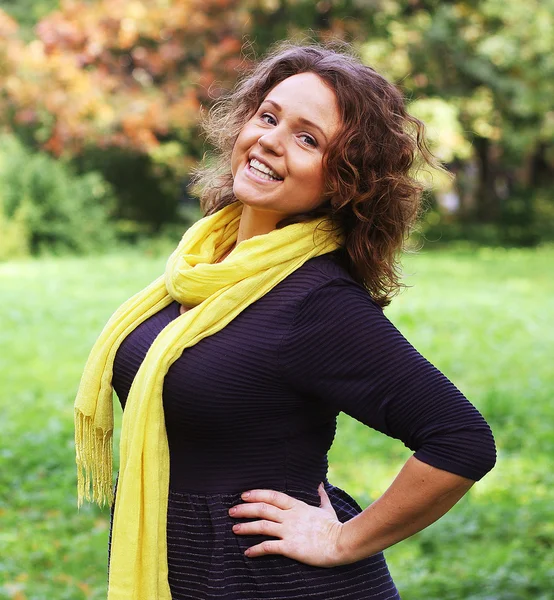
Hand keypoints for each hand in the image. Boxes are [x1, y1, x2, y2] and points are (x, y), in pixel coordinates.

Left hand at [228, 483, 345, 566]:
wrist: (341, 542)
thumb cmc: (334, 526)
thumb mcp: (327, 508)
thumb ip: (321, 496)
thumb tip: (320, 484)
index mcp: (297, 506)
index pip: (273, 496)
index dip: (257, 494)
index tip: (244, 495)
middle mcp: (290, 516)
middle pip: (263, 508)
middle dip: (245, 509)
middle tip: (231, 511)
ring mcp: (289, 531)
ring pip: (262, 526)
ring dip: (246, 527)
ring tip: (234, 529)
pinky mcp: (290, 547)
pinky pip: (269, 547)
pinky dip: (256, 549)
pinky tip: (248, 552)